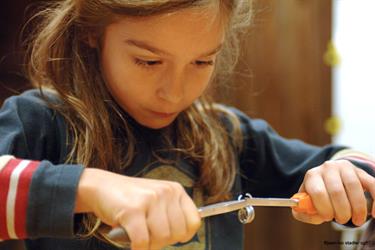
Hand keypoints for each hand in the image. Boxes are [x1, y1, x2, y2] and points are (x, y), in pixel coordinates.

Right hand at [75, 168, 200, 249]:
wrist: (101, 187)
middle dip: (161, 241)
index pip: (194, 222)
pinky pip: (142, 241)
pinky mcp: (133, 210)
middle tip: (147, 234)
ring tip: (137, 234)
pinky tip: (130, 241)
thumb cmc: (131, 200)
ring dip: (147, 244)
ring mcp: (150, 199)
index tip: (168, 236)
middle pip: (176, 233)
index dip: (182, 235)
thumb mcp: (158, 200)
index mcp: (175, 190)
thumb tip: (184, 236)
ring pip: (160, 238)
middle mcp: (166, 192)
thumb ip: (172, 214)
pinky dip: (137, 248)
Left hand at [292, 160, 374, 225]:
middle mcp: (328, 168)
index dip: (324, 208)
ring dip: (358, 209)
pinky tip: (373, 214)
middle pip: (337, 191)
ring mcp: (345, 168)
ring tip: (356, 221)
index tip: (328, 218)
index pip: (318, 192)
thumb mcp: (306, 201)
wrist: (330, 177)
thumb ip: (302, 210)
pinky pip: (371, 184)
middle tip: (341, 220)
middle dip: (341, 211)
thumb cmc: (318, 194)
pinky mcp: (360, 171)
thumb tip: (302, 212)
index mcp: (312, 175)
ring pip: (354, 188)